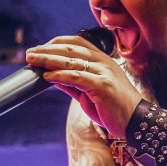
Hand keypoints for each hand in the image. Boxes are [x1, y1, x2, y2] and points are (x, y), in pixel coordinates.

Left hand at [26, 35, 140, 137]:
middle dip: (47, 50)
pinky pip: (76, 77)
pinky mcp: (103, 86)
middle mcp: (104, 62)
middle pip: (71, 49)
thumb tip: (52, 76)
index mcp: (102, 60)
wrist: (136, 122)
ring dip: (48, 60)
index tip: (41, 49)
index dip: (56, 43)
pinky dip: (59, 76)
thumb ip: (73, 83)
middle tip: (30, 53)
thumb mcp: (90, 93)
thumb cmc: (115, 109)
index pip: (77, 43)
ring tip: (33, 61)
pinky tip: (47, 76)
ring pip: (71, 61)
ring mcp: (104, 73)